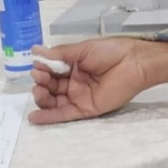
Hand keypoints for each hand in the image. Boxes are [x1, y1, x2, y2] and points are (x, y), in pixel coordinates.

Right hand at [28, 39, 151, 124]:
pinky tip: (33, 117)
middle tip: (39, 77)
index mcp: (73, 67)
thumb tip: (35, 51)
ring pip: (54, 101)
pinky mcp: (86, 109)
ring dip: (42, 97)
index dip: (42, 70)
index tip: (37, 66)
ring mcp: (79, 96)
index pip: (50, 71)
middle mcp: (74, 83)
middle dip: (40, 83)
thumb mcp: (83, 49)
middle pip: (49, 87)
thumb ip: (60, 53)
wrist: (134, 63)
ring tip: (38, 91)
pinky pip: (65, 115)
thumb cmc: (111, 52)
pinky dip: (48, 117)